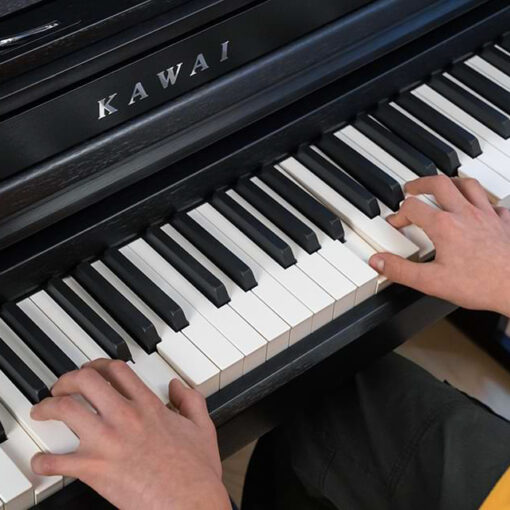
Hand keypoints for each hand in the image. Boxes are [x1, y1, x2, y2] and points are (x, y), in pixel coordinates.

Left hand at [30, 360, 230, 509]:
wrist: (190, 504)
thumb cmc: (196, 472)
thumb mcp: (203, 427)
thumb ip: (190, 400)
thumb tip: (176, 386)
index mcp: (148, 406)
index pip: (116, 370)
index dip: (98, 365)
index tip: (90, 371)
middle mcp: (125, 417)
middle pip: (86, 380)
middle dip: (67, 379)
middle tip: (61, 388)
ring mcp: (108, 442)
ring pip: (66, 410)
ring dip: (48, 407)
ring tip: (43, 411)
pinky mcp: (95, 470)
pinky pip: (58, 461)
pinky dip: (43, 461)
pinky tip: (42, 461)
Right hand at [369, 176, 509, 316]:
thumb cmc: (481, 284)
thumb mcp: (431, 282)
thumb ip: (400, 270)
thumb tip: (378, 261)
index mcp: (444, 225)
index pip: (412, 208)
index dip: (398, 214)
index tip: (394, 223)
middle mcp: (465, 214)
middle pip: (439, 184)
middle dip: (421, 183)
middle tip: (411, 188)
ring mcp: (487, 216)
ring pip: (468, 185)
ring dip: (451, 182)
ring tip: (442, 186)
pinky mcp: (505, 223)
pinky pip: (493, 204)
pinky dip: (482, 202)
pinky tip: (480, 208)